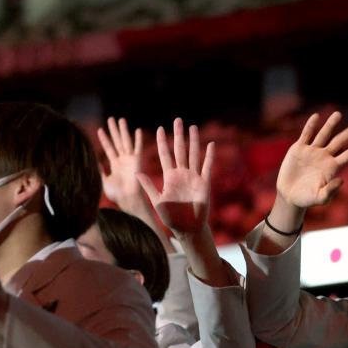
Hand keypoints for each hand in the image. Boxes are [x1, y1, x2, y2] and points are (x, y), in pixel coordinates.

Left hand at [97, 117, 144, 208]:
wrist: (128, 198)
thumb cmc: (116, 194)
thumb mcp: (103, 181)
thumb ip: (99, 170)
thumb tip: (93, 161)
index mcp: (115, 165)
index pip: (109, 149)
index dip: (104, 139)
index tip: (99, 130)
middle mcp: (123, 160)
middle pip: (117, 141)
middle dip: (114, 130)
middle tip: (110, 119)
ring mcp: (131, 159)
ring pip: (126, 141)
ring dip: (123, 130)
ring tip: (120, 119)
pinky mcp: (138, 161)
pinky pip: (138, 148)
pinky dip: (138, 139)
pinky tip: (138, 130)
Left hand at [136, 118, 213, 237]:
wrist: (188, 228)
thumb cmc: (171, 217)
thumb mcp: (157, 201)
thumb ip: (149, 186)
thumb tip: (136, 174)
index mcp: (169, 177)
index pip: (164, 155)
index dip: (162, 142)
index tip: (159, 129)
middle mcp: (181, 174)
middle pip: (179, 150)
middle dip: (178, 135)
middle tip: (177, 120)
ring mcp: (193, 177)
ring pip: (193, 155)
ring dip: (193, 141)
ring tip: (192, 127)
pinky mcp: (204, 183)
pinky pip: (206, 167)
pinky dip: (209, 156)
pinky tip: (210, 145)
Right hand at [275, 112, 347, 208]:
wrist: (289, 196)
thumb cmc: (306, 199)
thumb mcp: (320, 198)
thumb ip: (331, 191)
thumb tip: (341, 180)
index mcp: (332, 167)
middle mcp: (324, 157)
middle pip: (341, 140)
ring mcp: (312, 151)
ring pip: (324, 134)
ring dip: (331, 124)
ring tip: (339, 114)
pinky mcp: (299, 149)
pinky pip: (306, 135)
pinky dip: (310, 126)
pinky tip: (316, 116)